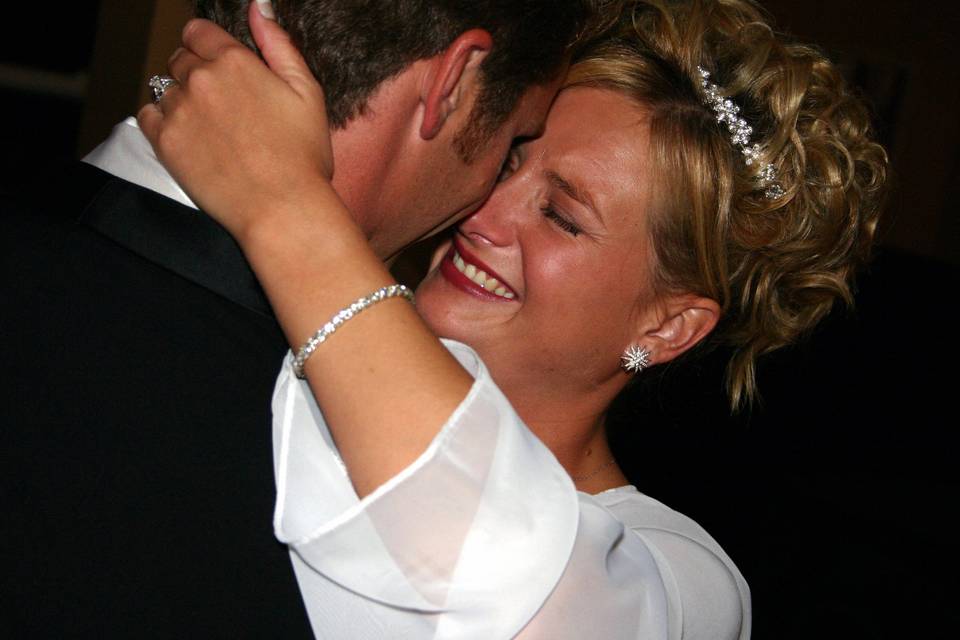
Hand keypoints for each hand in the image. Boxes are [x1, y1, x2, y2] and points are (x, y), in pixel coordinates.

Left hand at [139, 2, 333, 241]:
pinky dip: (162, 121)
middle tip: (221, 104)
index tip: (218, 63)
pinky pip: (148, 115)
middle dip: (195, 72)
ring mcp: (180, 110)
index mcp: (236, 61)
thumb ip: (279, 44)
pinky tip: (188, 137)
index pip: (198, 31)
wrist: (283, 208)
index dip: (207, 45)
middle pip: (180, 58)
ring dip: (180, 98)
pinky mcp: (165, 142)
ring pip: (164, 87)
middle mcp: (202, 79)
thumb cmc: (303, 156)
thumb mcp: (307, 92)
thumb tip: (259, 6)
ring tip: (208, 126)